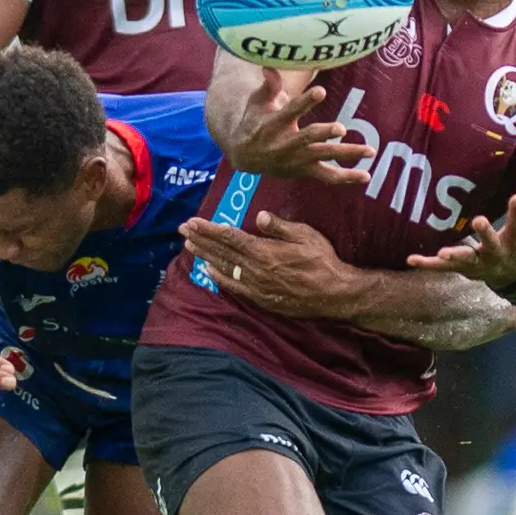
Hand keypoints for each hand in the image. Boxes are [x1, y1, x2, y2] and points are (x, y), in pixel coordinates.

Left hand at [181, 211, 357, 319]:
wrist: (332, 293)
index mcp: (263, 250)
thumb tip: (260, 216)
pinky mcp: (260, 298)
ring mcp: (255, 285)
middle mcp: (254, 268)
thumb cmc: (322, 260)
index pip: (229, 237)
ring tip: (189, 246)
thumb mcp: (305, 235)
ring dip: (205, 255)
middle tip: (183, 229)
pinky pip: (234, 287)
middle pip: (221, 251)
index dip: (209, 229)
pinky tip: (208, 270)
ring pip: (224, 268)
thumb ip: (279, 227)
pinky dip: (219, 277)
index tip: (193, 222)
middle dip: (200, 239)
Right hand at [227, 68, 373, 182]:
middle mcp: (286, 144)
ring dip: (347, 154)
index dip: (306, 101)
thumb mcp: (257, 101)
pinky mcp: (305, 170)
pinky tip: (366, 175)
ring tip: (370, 151)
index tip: (321, 91)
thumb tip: (270, 66)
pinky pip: (328, 176)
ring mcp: (298, 160)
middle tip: (341, 128)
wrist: (246, 156)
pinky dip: (347, 177)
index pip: (291, 111)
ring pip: (324, 158)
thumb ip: (269, 85)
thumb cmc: (254, 121)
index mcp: (274, 124)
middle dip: (325, 133)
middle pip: (309, 138)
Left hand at [405, 180, 515, 286]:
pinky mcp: (463, 269)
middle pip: (492, 245)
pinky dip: (427, 265)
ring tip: (443, 253)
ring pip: (467, 261)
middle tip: (479, 220)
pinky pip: (442, 269)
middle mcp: (498, 255)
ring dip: (456, 256)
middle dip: (486, 234)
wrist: (515, 276)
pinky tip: (411, 260)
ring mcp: (480, 264)